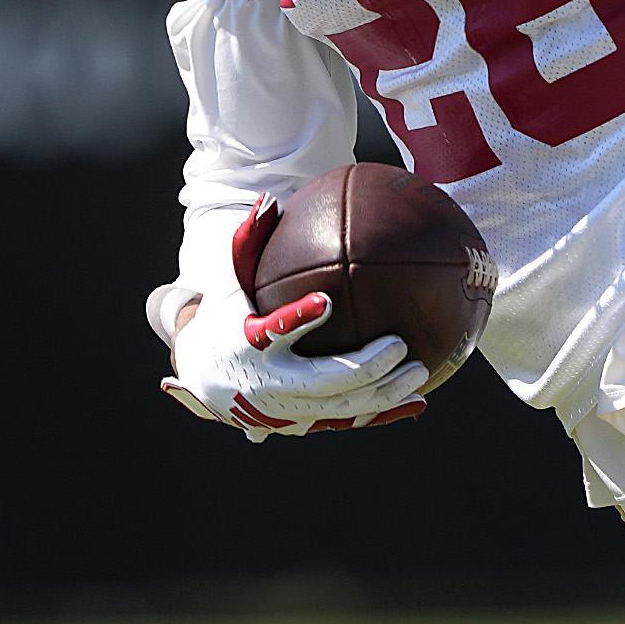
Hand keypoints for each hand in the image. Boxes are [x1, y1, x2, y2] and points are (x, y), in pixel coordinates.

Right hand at [159, 196, 431, 439]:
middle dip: (362, 368)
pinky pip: (347, 421)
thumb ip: (247, 243)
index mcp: (248, 345)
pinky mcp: (302, 424)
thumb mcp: (228, 284)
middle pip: (319, 382)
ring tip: (418, 372)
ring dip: (381, 394)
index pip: (272, 332)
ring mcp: (286, 411)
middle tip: (399, 346)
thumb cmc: (225, 321)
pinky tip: (419, 404)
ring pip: (340, 409)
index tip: (326, 302)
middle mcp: (266, 384)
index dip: (297, 318)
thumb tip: (268, 198)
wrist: (205, 380)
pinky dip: (383, 415)